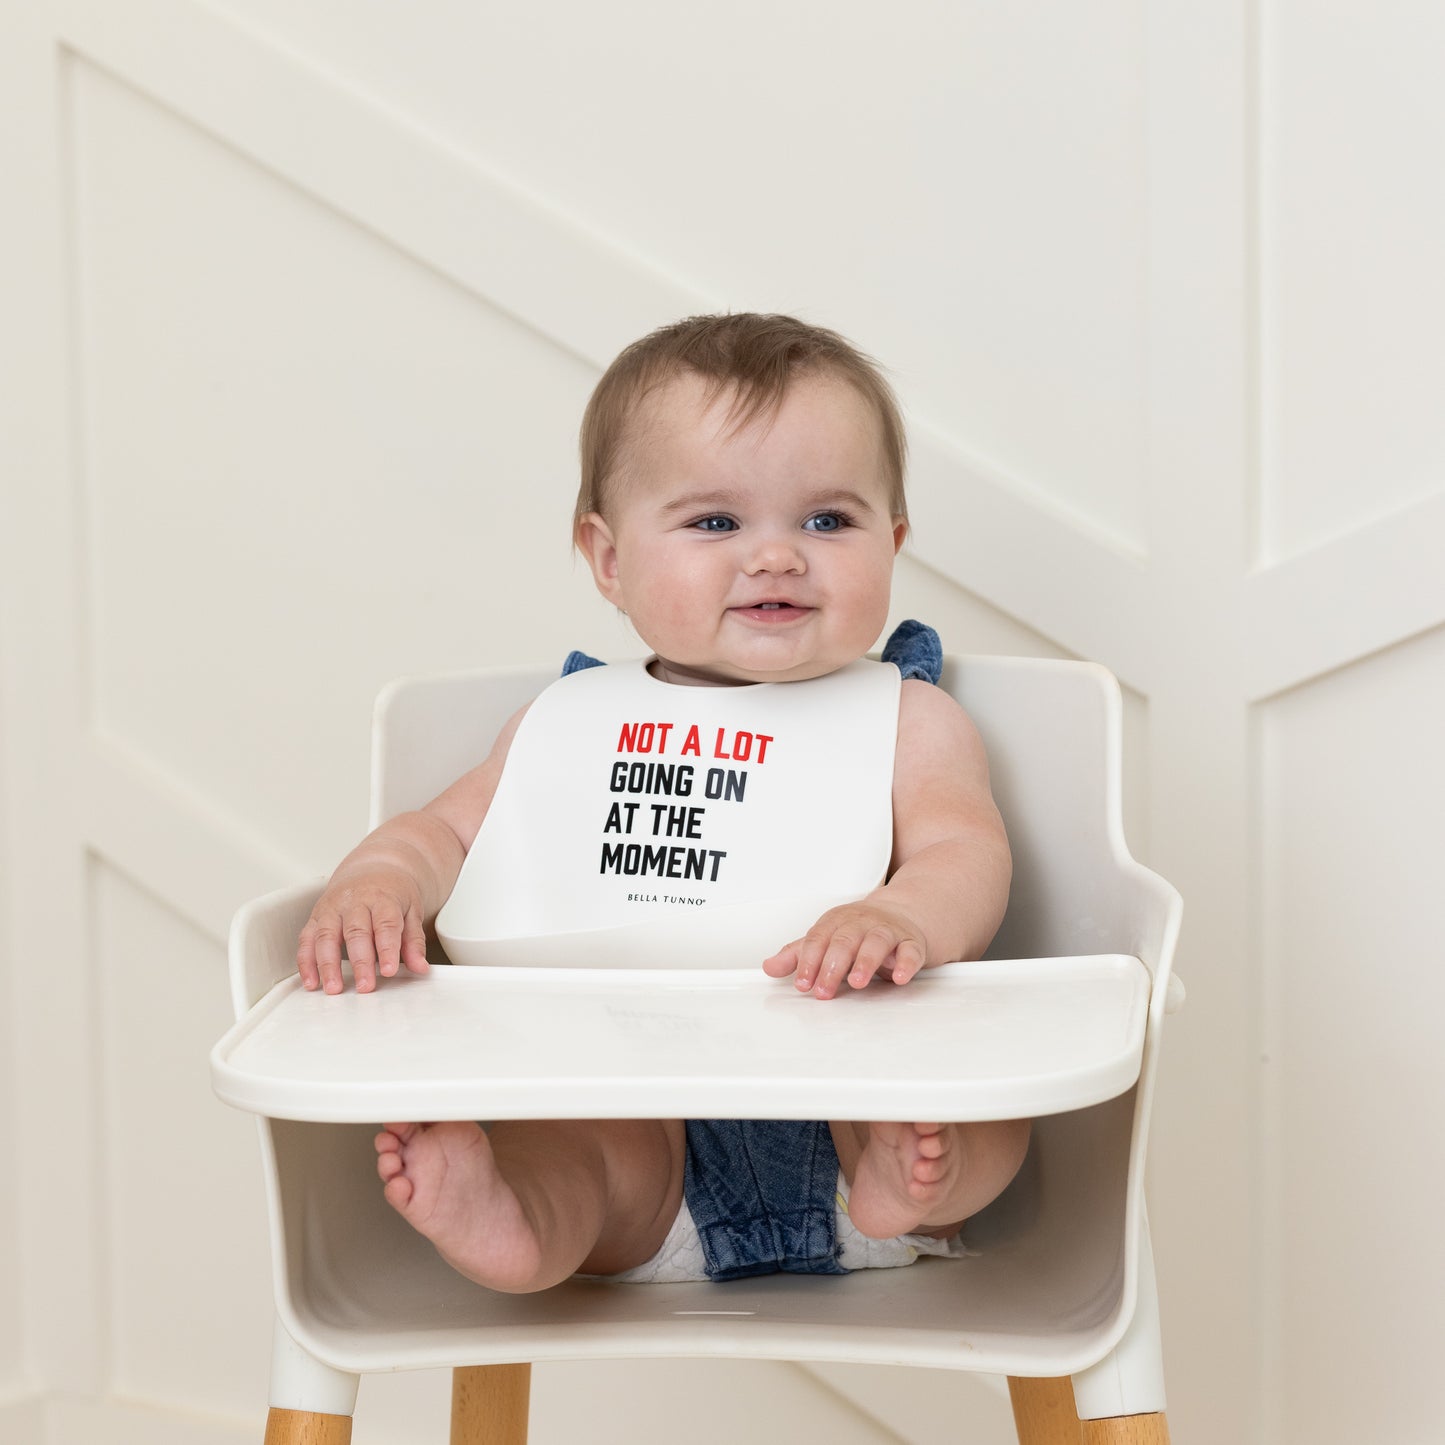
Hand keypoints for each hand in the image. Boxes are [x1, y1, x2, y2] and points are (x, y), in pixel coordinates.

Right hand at [296, 866, 429, 994]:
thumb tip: (420, 967)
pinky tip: (311, 981)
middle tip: (365, 986)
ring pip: (326, 936)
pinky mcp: (316, 916)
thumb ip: (414, 941)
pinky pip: (306, 939)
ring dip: (327, 965)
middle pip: (356, 932)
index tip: (389, 971)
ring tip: (334, 988)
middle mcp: (354, 901)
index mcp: (382, 898)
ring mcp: (332, 908)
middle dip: (360, 961)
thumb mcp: (412, 911)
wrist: (373, 867)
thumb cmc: (392, 892)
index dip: (387, 949)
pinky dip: (306, 962)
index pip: (385, 924)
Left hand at [762, 901, 926, 999]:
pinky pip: (910, 951)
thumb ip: (799, 955)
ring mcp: (887, 931)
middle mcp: (861, 923)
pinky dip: (905, 963)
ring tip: (857, 982)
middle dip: (833, 966)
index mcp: (836, 922)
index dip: (809, 961)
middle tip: (823, 989)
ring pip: (876, 941)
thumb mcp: (826, 939)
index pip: (819, 939)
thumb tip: (770, 967)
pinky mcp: (910, 942)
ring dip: (866, 961)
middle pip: (845, 940)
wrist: (901, 914)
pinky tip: (898, 977)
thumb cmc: (858, 931)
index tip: (803, 983)